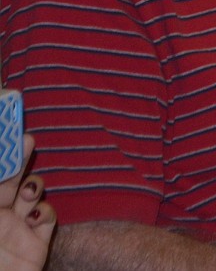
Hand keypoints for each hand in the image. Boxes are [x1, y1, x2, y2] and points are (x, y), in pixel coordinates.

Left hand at [0, 134, 55, 270]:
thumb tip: (1, 171)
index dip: (3, 156)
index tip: (9, 136)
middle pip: (12, 179)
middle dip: (19, 159)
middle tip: (28, 139)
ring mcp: (19, 228)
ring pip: (33, 194)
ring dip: (33, 186)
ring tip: (28, 191)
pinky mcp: (38, 243)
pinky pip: (47, 217)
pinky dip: (45, 211)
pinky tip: (36, 215)